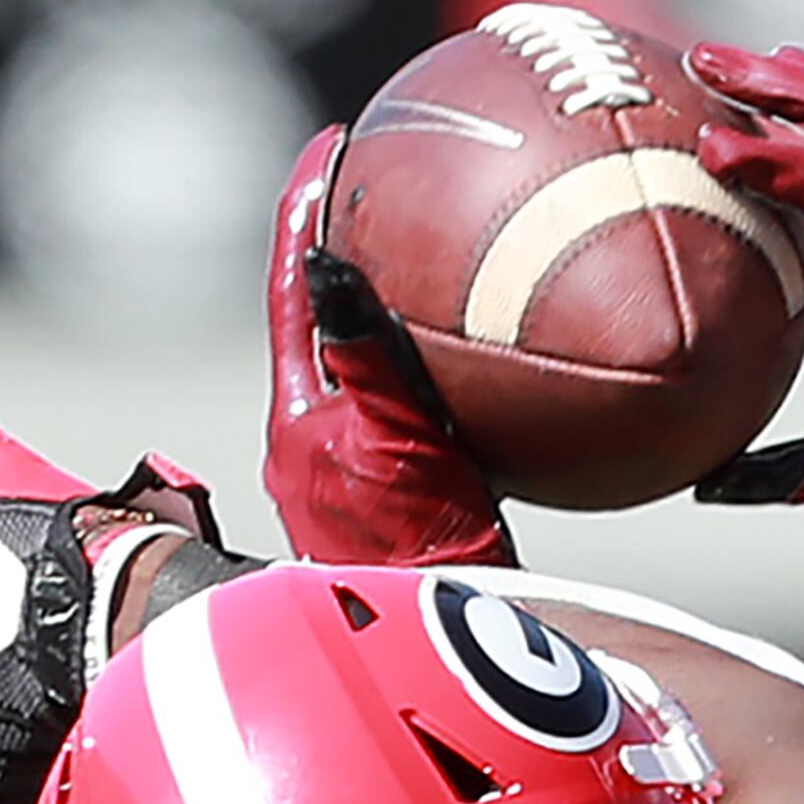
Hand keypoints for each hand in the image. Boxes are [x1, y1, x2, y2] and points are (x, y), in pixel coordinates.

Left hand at [263, 127, 516, 569]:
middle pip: (333, 319)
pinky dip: (452, 373)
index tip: (332, 147)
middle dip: (359, 251)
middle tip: (391, 186)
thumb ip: (365, 353)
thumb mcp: (391, 442)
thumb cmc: (410, 557)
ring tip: (441, 257)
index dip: (310, 213)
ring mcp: (359, 474)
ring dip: (401, 311)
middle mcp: (321, 439)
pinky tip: (507, 367)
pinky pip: (426, 411)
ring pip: (377, 365)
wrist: (435, 655)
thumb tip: (330, 258)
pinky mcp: (405, 505)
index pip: (297, 289)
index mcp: (301, 415)